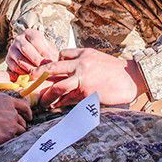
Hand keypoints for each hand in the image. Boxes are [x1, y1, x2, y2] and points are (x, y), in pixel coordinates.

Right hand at [0, 93, 31, 145]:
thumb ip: (0, 105)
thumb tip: (0, 112)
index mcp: (8, 101)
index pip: (24, 107)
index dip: (27, 113)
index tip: (28, 117)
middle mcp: (13, 113)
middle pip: (22, 122)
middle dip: (20, 126)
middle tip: (16, 130)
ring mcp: (11, 125)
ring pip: (21, 131)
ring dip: (18, 134)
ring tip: (12, 137)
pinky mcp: (6, 136)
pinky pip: (15, 139)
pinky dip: (13, 141)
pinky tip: (10, 142)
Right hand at [5, 28, 59, 74]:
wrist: (34, 58)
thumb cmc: (44, 54)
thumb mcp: (49, 50)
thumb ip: (51, 55)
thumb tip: (54, 62)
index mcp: (30, 33)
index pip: (36, 40)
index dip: (44, 51)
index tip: (52, 61)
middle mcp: (19, 39)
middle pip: (26, 49)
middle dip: (37, 61)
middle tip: (45, 69)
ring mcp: (12, 49)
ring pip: (20, 59)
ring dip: (30, 68)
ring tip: (40, 75)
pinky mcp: (8, 59)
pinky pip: (15, 67)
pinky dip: (23, 73)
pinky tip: (32, 76)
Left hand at [31, 48, 147, 107]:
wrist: (132, 77)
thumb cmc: (115, 70)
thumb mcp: (97, 58)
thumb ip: (83, 60)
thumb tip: (69, 68)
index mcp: (83, 53)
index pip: (60, 55)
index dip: (51, 63)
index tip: (42, 71)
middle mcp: (80, 64)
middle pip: (52, 68)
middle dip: (38, 75)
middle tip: (29, 81)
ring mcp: (83, 78)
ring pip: (57, 86)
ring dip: (46, 95)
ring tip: (41, 102)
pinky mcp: (87, 92)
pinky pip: (68, 99)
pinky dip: (60, 104)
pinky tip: (55, 108)